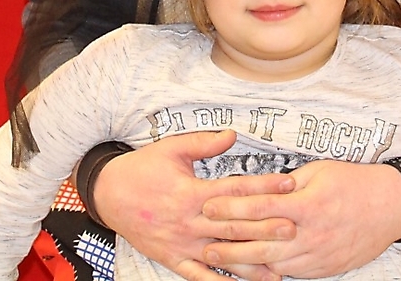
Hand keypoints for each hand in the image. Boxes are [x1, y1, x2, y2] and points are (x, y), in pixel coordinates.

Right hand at [90, 130, 294, 280]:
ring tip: (278, 269)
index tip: (288, 183)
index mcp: (190, 192)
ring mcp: (180, 245)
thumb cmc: (141, 169)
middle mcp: (188, 222)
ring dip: (249, 263)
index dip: (263, 185)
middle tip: (293, 228)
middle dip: (264, 228)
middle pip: (232, 226)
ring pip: (220, 257)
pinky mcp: (171, 259)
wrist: (107, 194)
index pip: (234, 189)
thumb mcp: (171, 149)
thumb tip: (233, 134)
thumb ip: (203, 143)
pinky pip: (198, 277)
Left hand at [201, 160, 400, 276]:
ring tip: (220, 261)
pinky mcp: (324, 269)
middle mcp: (310, 232)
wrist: (391, 206)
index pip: (260, 206)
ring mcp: (318, 254)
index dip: (231, 208)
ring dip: (244, 263)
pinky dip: (270, 272)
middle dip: (229, 245)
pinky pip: (291, 273)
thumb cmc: (355, 182)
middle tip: (204, 244)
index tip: (208, 206)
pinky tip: (252, 270)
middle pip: (260, 242)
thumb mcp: (320, 170)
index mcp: (307, 203)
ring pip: (273, 263)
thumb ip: (288, 181)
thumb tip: (259, 186)